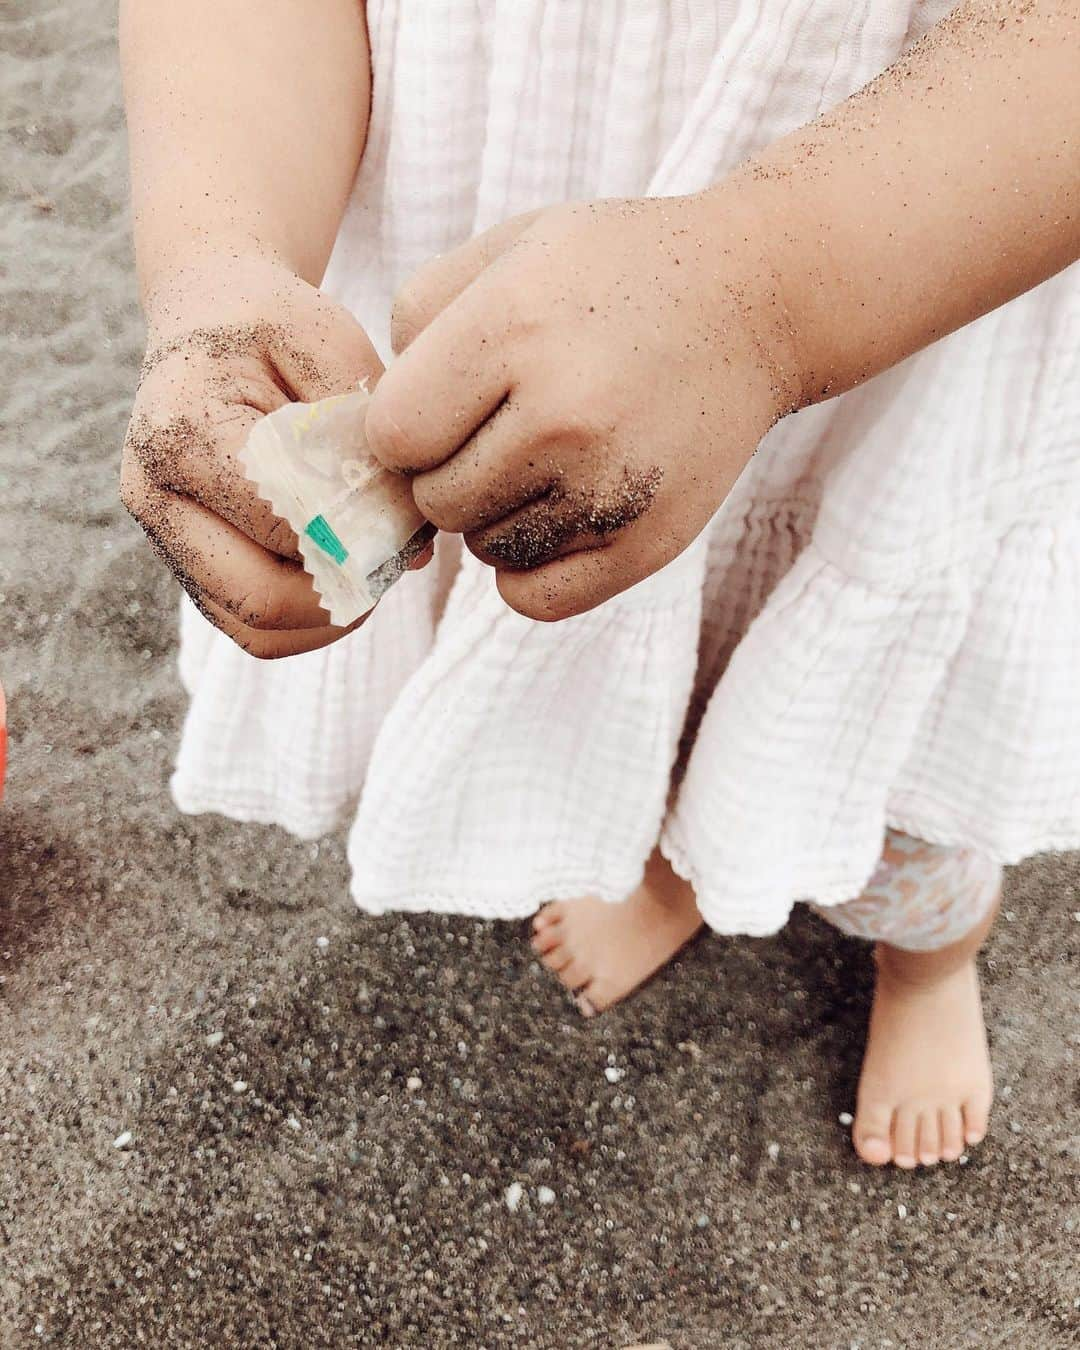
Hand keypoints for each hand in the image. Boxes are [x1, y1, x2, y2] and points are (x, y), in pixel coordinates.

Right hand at [121, 252, 386, 658]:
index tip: (410, 520)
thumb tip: (410, 541)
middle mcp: (153, 495)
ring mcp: (162, 537)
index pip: (281, 523)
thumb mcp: (327, 343)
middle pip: (258, 598)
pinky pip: (248, 627)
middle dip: (344, 592)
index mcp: (183, 430)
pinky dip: (306, 620)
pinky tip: (346, 575)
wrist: (204, 317)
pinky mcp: (184, 562)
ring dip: (328, 616)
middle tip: (395, 560)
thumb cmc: (272, 324)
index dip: (357, 535)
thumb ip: (366, 433)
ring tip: (373, 570)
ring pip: (254, 629)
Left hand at [366, 190, 802, 620]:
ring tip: (540, 462)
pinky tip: (549, 517)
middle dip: (448, 470)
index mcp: (515, 332)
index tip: (441, 407)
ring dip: (492, 517)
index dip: (404, 427)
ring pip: (484, 550)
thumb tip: (375, 427)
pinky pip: (535, 599)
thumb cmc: (615, 273)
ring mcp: (610, 489)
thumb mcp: (510, 249)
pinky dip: (526, 570)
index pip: (393, 436)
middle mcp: (564, 416)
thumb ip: (417, 319)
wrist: (757, 302)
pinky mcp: (648, 545)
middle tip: (496, 434)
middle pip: (436, 500)